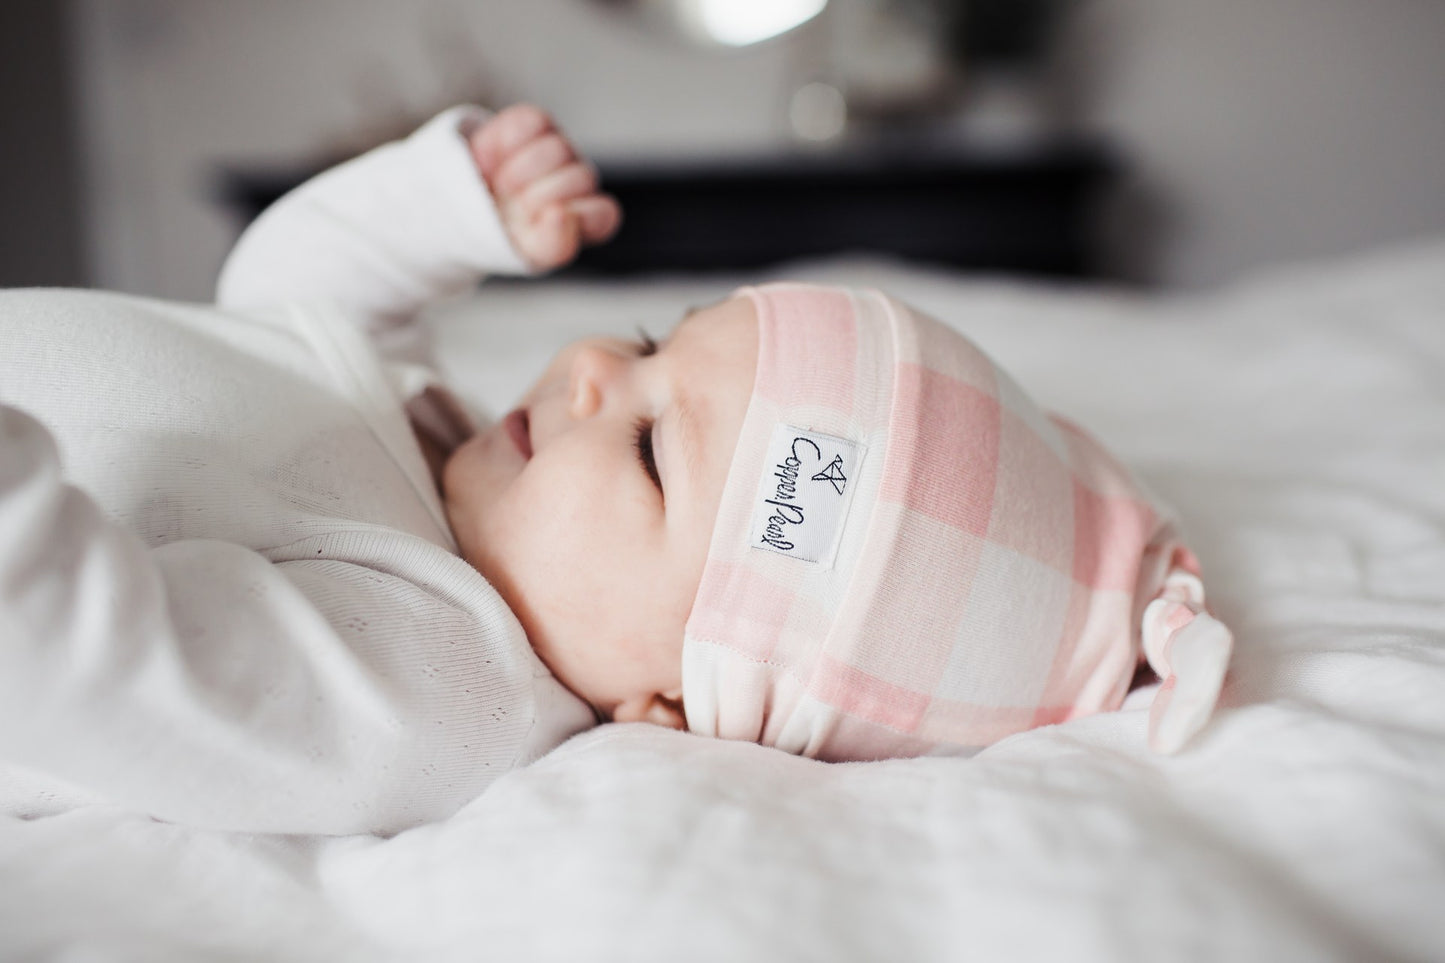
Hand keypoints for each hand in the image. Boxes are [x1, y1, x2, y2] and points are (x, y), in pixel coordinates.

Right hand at [469, 104, 621, 271]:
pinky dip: (504, 144)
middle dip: (537, 198)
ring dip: (518, 173)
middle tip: (513, 208)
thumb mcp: (527, 252)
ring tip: (501, 186)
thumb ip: (553, 244)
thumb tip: (560, 214)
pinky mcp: (536, 123)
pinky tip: (492, 162)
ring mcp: (561, 149)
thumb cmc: (507, 235)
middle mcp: (580, 181)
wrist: (466, 206)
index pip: (604, 214)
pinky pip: (531, 124)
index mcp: (588, 219)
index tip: (545, 221)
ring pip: (557, 149)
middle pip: (581, 178)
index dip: (576, 216)